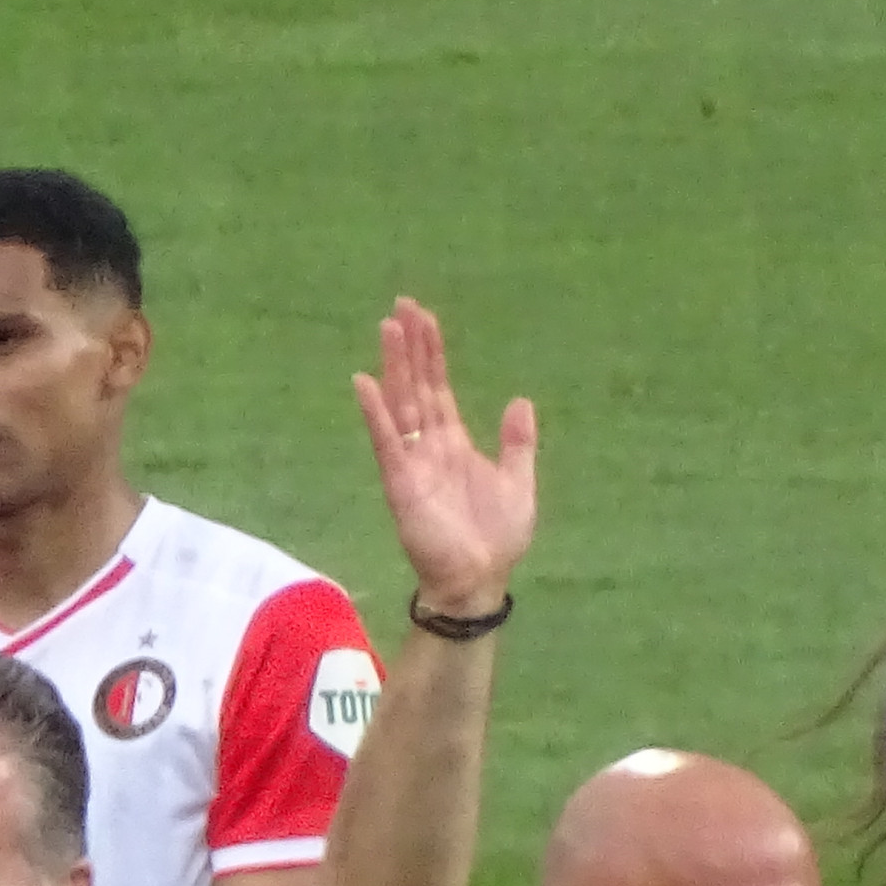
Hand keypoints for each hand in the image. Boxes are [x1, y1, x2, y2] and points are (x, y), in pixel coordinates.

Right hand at [350, 297, 537, 612]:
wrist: (480, 579)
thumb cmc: (496, 539)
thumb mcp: (519, 483)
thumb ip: (517, 443)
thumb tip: (520, 400)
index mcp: (454, 443)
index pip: (439, 388)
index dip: (432, 353)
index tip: (423, 317)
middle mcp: (428, 446)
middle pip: (416, 386)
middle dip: (410, 347)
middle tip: (402, 305)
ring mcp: (412, 462)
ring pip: (401, 404)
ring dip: (394, 367)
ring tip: (388, 328)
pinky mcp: (401, 483)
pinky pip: (387, 442)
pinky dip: (376, 413)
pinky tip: (365, 383)